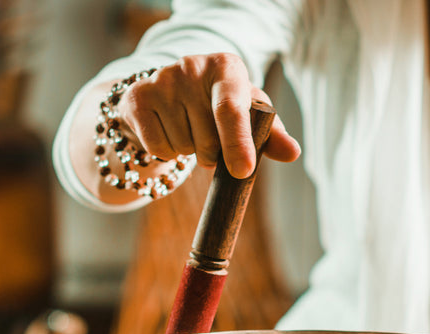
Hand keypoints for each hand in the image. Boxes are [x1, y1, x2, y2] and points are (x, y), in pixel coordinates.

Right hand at [121, 54, 300, 177]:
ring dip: (189, 152)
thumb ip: (270, 134)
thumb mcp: (248, 116)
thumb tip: (292, 152)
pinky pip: (158, 148)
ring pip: (183, 146)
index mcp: (226, 66)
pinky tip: (168, 132)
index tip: (243, 171)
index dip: (238, 142)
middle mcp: (192, 65)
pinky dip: (166, 153)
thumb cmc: (218, 107)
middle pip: (208, 139)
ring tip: (187, 130)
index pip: (231, 108)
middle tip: (209, 139)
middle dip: (212, 154)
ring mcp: (161, 79)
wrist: (168, 96)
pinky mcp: (137, 99)